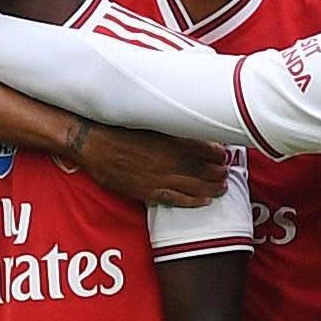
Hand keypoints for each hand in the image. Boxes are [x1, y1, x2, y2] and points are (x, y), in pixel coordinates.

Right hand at [67, 118, 228, 206]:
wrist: (93, 143)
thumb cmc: (119, 127)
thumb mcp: (149, 119)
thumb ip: (171, 125)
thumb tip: (189, 125)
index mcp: (172, 140)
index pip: (207, 148)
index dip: (219, 153)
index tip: (225, 154)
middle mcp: (171, 160)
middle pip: (205, 169)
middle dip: (219, 172)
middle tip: (228, 172)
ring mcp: (161, 178)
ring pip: (195, 186)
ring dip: (212, 187)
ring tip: (222, 187)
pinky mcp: (149, 191)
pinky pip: (177, 199)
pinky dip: (194, 201)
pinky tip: (205, 201)